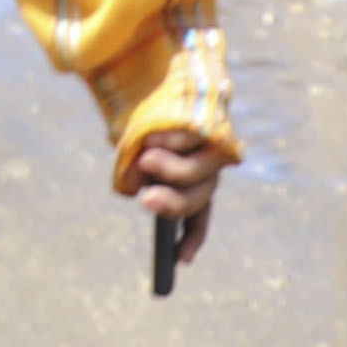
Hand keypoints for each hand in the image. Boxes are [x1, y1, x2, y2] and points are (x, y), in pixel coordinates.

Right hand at [116, 121, 234, 271]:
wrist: (163, 85)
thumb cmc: (146, 127)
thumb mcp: (136, 158)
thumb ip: (138, 176)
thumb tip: (136, 187)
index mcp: (194, 185)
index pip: (197, 218)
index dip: (190, 239)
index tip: (181, 261)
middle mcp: (208, 172)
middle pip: (195, 199)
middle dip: (169, 204)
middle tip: (144, 201)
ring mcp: (211, 150)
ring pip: (192, 173)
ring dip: (164, 168)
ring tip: (146, 157)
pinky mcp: (209, 126)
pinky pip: (187, 141)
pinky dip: (166, 141)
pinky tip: (156, 134)